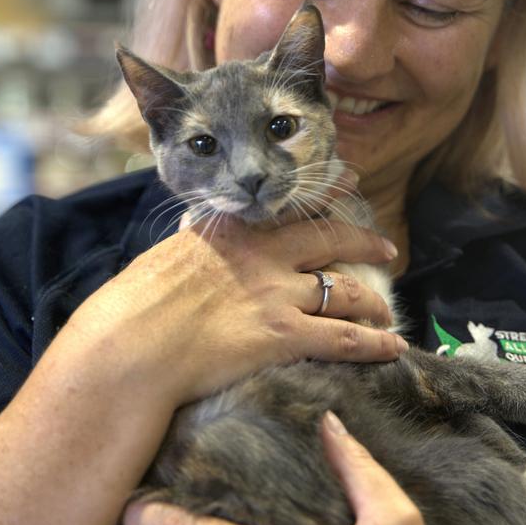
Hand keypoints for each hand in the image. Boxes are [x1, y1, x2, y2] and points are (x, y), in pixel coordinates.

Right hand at [66, 213, 404, 405]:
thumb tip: (193, 233)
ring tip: (387, 313)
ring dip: (373, 302)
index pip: (291, 205)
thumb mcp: (169, 256)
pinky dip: (374, 343)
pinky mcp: (282, 336)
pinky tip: (393, 347)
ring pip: (345, 291)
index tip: (350, 178)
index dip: (327, 191)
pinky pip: (343, 338)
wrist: (133, 342)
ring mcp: (276, 294)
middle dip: (365, 242)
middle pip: (331, 239)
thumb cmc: (138, 305)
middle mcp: (264, 256)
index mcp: (235, 232)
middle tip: (387, 247)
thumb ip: (195, 243)